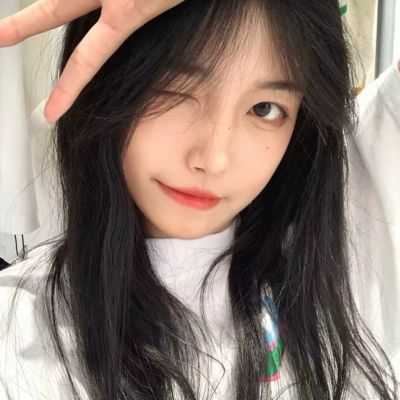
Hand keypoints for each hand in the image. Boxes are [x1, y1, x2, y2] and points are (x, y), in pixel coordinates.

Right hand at [0, 0, 184, 122]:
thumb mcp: (162, 4)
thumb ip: (128, 10)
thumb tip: (112, 9)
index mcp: (126, 14)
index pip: (86, 60)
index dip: (66, 89)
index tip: (49, 112)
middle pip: (53, 11)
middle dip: (23, 25)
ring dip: (61, 3)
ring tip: (67, 19)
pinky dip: (96, 2)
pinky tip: (116, 3)